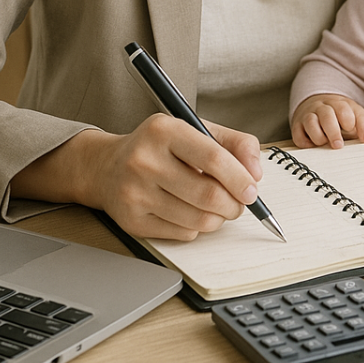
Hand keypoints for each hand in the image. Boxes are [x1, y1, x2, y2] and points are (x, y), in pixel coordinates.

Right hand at [13, 115, 262, 240]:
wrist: (107, 167)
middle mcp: (144, 160)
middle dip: (234, 204)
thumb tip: (256, 172)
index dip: (239, 177)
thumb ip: (234, 143)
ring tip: (219, 207)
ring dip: (219, 218)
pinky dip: (198, 226)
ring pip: (197, 219)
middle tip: (240, 203)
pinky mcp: (132, 220)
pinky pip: (182, 233)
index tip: (252, 189)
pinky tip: (192, 212)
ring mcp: (135, 192)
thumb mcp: (197, 129)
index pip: (212, 157)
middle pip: (207, 194)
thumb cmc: (162, 147)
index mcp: (164, 130)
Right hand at [291, 94, 363, 148]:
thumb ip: (362, 123)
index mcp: (337, 103)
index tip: (354, 132)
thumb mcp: (353, 112)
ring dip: (319, 136)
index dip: (350, 122)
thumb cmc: (337, 113)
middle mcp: (321, 107)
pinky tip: (313, 145)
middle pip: (326, 115)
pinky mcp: (297, 126)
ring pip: (310, 122)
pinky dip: (305, 142)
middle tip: (339, 145)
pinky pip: (298, 135)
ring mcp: (308, 115)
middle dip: (333, 132)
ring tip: (325, 143)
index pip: (344, 109)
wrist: (315, 103)